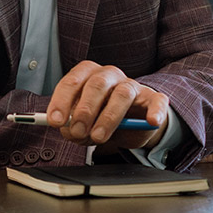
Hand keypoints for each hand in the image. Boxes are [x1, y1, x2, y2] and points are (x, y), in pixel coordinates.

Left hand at [45, 61, 168, 148]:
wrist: (132, 123)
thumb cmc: (102, 118)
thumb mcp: (83, 123)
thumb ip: (73, 126)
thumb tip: (68, 129)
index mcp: (88, 75)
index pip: (73, 81)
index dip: (62, 101)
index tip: (56, 121)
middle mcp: (109, 75)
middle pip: (97, 84)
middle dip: (84, 110)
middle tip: (78, 131)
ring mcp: (132, 85)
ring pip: (122, 94)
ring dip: (108, 117)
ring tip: (99, 136)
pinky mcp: (153, 99)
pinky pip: (157, 101)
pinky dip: (155, 111)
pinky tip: (151, 121)